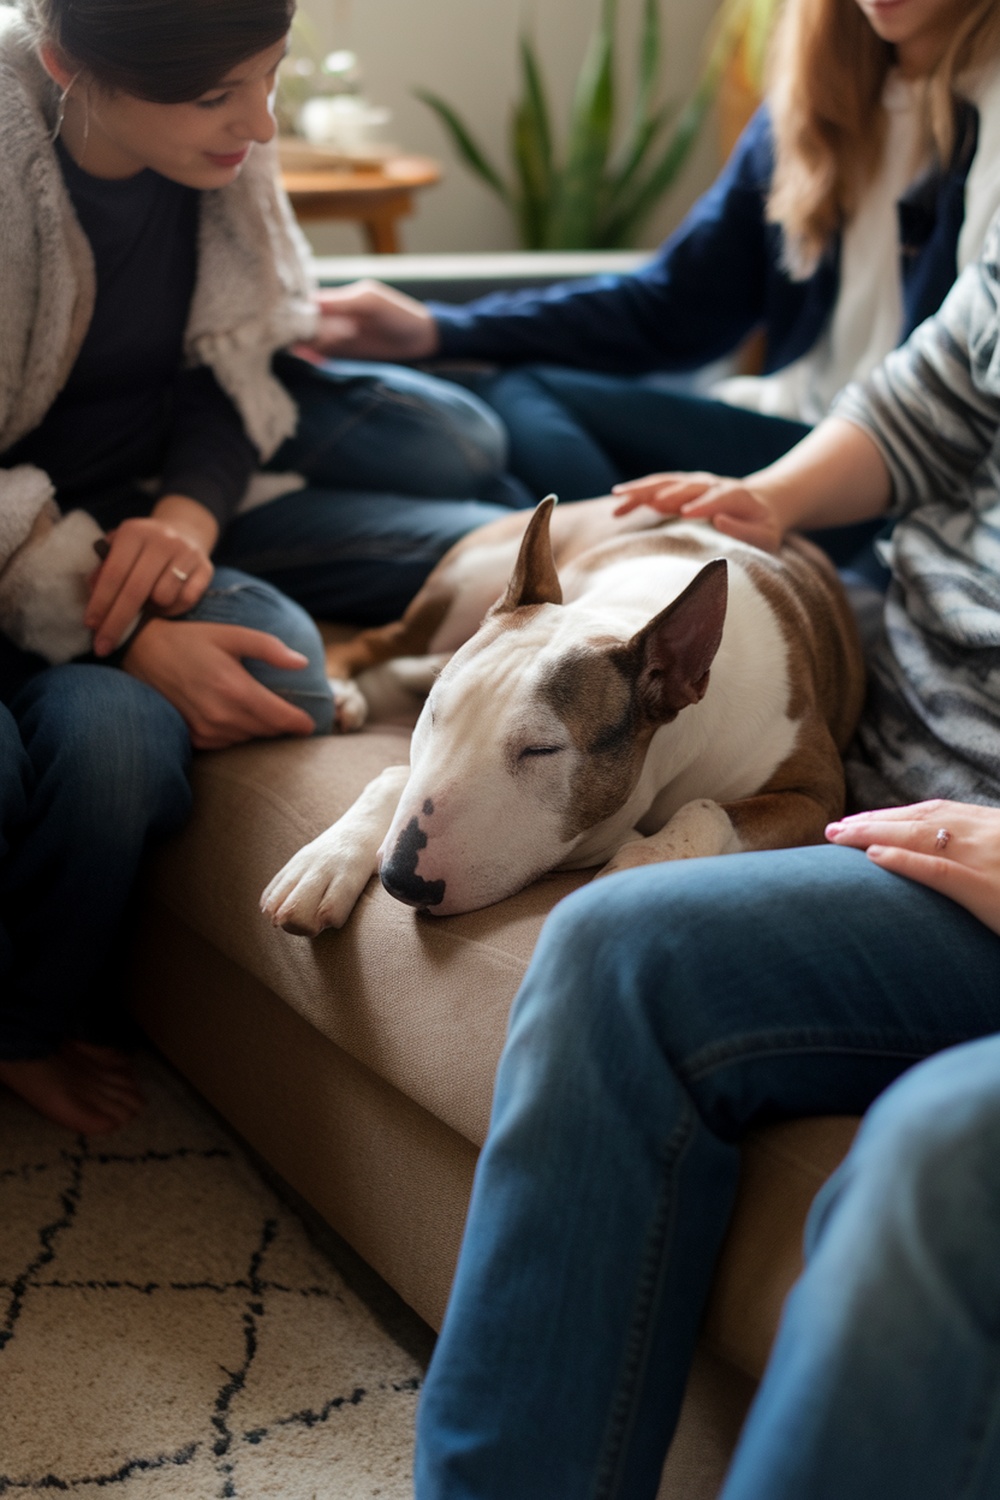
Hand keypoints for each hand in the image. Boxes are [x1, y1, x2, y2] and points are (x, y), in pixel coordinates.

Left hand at [85, 497, 216, 655]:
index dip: (100, 603)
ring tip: (148, 601)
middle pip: (136, 590)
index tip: (91, 627)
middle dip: (117, 622)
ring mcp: (187, 552)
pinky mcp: (206, 567)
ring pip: (163, 598)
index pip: (113, 573)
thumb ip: (102, 570)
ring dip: (152, 609)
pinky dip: (173, 607)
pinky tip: (168, 598)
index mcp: (134, 532)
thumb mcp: (118, 550)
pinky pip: (185, 601)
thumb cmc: (141, 550)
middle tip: (104, 646)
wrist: (184, 533)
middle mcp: (162, 539)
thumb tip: (92, 592)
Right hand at [123, 619, 315, 748]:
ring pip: (248, 738)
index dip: (300, 723)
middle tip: (290, 717)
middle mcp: (222, 715)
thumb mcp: (231, 634)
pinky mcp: (194, 738)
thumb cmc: (191, 640)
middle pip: (267, 730)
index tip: (310, 724)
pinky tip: (234, 716)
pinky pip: (228, 743)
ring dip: (259, 728)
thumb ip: (269, 648)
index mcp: (235, 688)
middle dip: (282, 725)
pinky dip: (236, 732)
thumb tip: (302, 663)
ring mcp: (206, 730)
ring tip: (262, 714)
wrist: (143, 654)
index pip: (280, 717)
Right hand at [300, 280, 438, 361]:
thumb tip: (309, 304)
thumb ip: (341, 303)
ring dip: (303, 348)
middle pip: (302, 325)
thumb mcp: (370, 303)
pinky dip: (313, 360)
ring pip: (309, 343)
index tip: (284, 321)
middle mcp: (331, 319)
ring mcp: (336, 340)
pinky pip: (321, 359)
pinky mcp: (343, 358)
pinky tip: (309, 362)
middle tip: (298, 341)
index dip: (293, 311)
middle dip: (297, 332)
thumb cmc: (399, 315)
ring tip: (302, 354)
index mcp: (335, 300)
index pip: (305, 303)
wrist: (422, 342)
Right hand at [612, 473, 784, 551]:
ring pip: (666, 483)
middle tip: (648, 503)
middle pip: (686, 486)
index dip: (702, 505)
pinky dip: (639, 492)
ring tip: (618, 498)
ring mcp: (695, 484)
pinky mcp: (681, 488)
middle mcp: (712, 484)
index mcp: (735, 496)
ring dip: (643, 489)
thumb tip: (719, 520)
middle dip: (667, 494)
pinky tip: (619, 501)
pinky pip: (657, 487)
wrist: (760, 505)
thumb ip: (745, 530)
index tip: (686, 514)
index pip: (717, 498)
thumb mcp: (763, 536)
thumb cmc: (761, 528)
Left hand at [826, 800, 999, 936]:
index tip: (858, 820)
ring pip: (919, 837)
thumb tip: (945, 853)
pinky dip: (905, 860)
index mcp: (989, 824)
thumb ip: (979, 852)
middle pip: (917, 821)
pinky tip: (873, 856)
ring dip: (873, 832)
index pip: (932, 813)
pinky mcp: (986, 889)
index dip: (891, 816)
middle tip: (833, 829)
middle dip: (872, 822)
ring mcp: (983, 858)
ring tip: (838, 837)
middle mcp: (983, 833)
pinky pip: (940, 872)